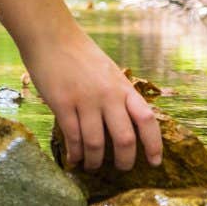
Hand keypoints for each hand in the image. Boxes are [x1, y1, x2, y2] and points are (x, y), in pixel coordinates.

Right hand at [29, 38, 162, 171]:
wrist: (52, 36)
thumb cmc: (80, 53)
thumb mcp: (109, 72)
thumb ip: (118, 95)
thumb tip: (125, 123)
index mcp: (123, 87)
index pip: (147, 120)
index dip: (153, 144)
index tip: (154, 162)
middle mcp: (108, 95)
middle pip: (124, 139)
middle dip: (124, 161)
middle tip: (120, 169)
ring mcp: (85, 100)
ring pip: (96, 143)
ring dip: (95, 161)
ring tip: (92, 167)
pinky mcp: (62, 103)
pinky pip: (72, 136)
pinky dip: (75, 153)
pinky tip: (74, 159)